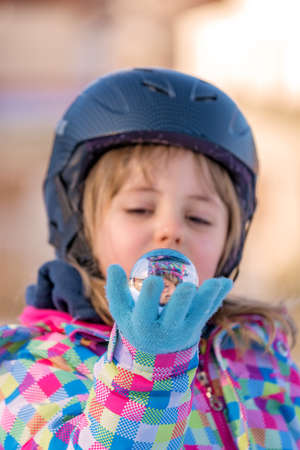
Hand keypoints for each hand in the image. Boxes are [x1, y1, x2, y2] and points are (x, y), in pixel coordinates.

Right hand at [106, 265, 231, 353]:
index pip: (145, 314)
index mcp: (144, 328)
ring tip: (217, 282)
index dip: (149, 298)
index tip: (153, 279)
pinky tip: (226, 281)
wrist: (156, 353)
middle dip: (182, 303)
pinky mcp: (198, 326)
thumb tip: (114, 266)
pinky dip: (218, 296)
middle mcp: (166, 332)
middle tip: (187, 286)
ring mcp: (185, 330)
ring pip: (198, 314)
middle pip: (175, 318)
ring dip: (208, 298)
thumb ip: (116, 289)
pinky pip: (209, 309)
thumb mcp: (122, 311)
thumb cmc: (135, 322)